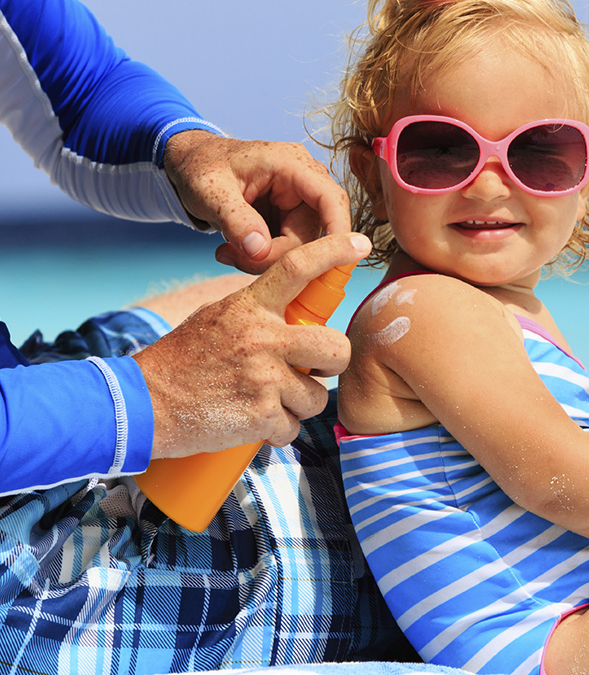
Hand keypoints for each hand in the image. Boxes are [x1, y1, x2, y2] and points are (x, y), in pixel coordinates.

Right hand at [133, 233, 371, 457]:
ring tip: (261, 400)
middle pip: (336, 349)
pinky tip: (249, 422)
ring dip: (296, 405)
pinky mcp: (261, 417)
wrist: (142, 404)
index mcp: (250, 308)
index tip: (359, 243)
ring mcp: (264, 379)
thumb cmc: (183, 361)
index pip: (297, 268)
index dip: (332, 252)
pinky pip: (293, 427)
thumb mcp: (218, 319)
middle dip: (329, 365)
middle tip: (308, 370)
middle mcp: (263, 338)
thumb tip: (298, 317)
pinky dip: (276, 431)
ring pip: (317, 396)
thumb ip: (259, 314)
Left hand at [164, 130, 352, 273]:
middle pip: (315, 233)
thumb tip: (259, 249)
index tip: (331, 264)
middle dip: (278, 255)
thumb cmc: (200, 167)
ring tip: (228, 252)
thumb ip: (235, 219)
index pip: (331, 199)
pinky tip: (236, 250)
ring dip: (267, 259)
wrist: (191, 164)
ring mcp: (299, 202)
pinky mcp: (290, 219)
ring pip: (303, 246)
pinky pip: (289, 248)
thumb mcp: (209, 190)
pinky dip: (264, 257)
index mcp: (292, 164)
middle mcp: (303, 182)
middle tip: (234, 258)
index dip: (338, 232)